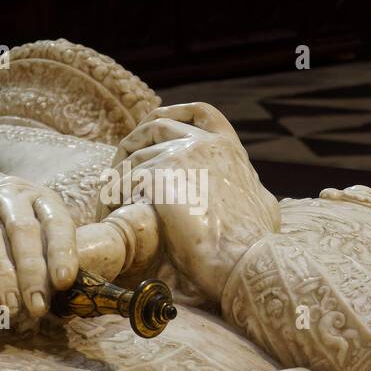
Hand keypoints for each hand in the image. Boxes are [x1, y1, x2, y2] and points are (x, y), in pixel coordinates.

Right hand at [0, 170, 78, 318]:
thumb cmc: (2, 220)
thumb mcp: (30, 224)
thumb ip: (45, 250)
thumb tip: (61, 292)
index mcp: (33, 197)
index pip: (55, 220)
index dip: (62, 251)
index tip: (63, 282)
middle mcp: (4, 194)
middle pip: (22, 230)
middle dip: (32, 271)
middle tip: (36, 306)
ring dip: (0, 271)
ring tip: (9, 302)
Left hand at [113, 102, 278, 300]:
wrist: (243, 257)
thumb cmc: (254, 242)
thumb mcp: (260, 203)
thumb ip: (249, 188)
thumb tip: (256, 193)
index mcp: (228, 147)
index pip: (200, 113)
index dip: (175, 113)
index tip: (155, 123)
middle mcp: (204, 143)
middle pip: (157, 125)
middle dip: (134, 142)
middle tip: (120, 167)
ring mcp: (181, 155)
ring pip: (135, 156)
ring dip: (119, 176)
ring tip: (110, 201)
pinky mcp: (159, 176)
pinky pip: (124, 180)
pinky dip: (113, 195)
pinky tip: (111, 213)